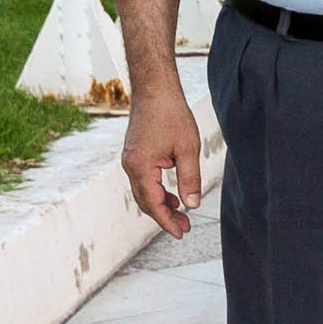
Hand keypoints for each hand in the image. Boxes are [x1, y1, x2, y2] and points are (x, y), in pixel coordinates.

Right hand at [121, 90, 202, 237]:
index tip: (181, 233)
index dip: (167, 221)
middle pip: (145, 201)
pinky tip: (172, 196)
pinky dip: (157, 191)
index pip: (153, 203)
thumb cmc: (172, 115)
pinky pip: (144, 181)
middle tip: (184, 229)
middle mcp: (130, 166)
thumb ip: (190, 179)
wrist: (155, 90)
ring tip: (181, 216)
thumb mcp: (188, 149)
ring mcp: (130, 160)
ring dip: (161, 205)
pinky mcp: (134, 155)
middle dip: (164, 217)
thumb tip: (192, 205)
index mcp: (140, 167)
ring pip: (143, 192)